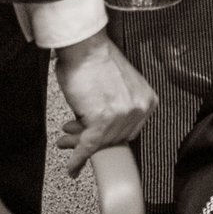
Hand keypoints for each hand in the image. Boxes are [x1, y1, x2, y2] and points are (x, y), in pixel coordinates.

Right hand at [53, 33, 157, 171]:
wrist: (84, 48)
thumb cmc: (94, 60)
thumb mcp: (115, 87)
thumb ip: (114, 107)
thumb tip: (97, 128)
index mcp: (146, 99)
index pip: (129, 129)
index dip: (109, 136)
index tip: (96, 141)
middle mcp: (139, 108)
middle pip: (114, 138)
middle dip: (92, 140)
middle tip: (74, 139)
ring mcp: (122, 115)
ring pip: (100, 143)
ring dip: (80, 146)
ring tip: (66, 141)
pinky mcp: (102, 119)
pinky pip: (90, 146)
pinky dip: (78, 158)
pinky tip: (72, 166)